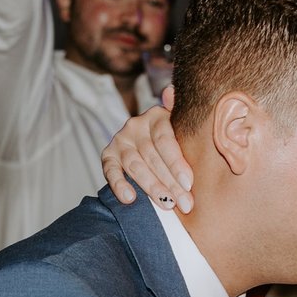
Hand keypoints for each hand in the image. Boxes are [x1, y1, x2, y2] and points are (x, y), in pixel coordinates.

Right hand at [99, 89, 194, 211]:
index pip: (166, 140)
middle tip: (184, 203)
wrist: (147, 142)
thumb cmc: (173, 139)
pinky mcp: (108, 156)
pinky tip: (130, 199)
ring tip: (167, 204)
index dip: (177, 163)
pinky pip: (111, 171)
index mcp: (156, 116)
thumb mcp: (180, 125)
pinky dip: (119, 185)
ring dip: (151, 187)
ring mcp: (120, 140)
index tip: (189, 184)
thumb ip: (178, 112)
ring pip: (135, 166)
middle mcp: (135, 125)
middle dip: (170, 183)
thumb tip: (170, 92)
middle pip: (153, 157)